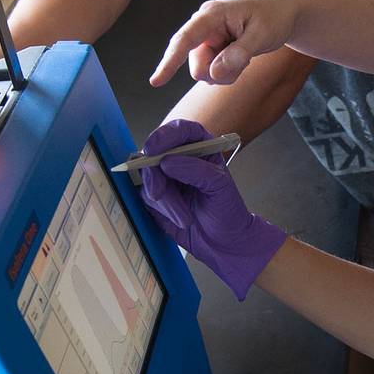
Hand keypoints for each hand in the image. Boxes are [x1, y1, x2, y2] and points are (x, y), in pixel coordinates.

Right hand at [136, 120, 285, 299]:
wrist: (224, 243)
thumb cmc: (228, 210)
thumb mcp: (219, 186)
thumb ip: (196, 170)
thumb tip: (166, 162)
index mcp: (200, 147)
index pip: (180, 130)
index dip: (164, 136)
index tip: (152, 150)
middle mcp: (180, 158)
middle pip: (155, 153)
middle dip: (155, 176)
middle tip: (158, 192)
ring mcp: (166, 177)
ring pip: (148, 177)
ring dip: (164, 200)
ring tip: (185, 217)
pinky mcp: (155, 197)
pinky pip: (144, 196)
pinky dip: (160, 209)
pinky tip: (179, 219)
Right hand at [150, 0, 302, 86]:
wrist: (285, 12)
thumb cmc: (274, 17)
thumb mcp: (263, 35)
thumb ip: (239, 54)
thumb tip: (214, 73)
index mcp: (212, 14)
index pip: (185, 40)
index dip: (169, 62)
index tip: (156, 82)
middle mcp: (204, 25)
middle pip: (198, 65)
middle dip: (220, 72)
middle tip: (246, 59)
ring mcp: (207, 38)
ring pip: (205, 72)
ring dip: (227, 72)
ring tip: (246, 54)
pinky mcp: (212, 47)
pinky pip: (213, 71)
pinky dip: (229, 71)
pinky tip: (242, 56)